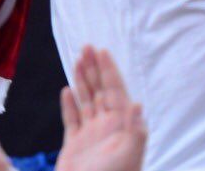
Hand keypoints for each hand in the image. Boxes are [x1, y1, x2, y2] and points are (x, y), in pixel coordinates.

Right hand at [57, 46, 147, 170]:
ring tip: (76, 60)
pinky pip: (71, 120)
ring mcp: (90, 137)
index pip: (115, 92)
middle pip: (100, 92)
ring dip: (82, 81)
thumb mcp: (129, 159)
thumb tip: (137, 103)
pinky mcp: (74, 147)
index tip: (101, 51)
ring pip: (86, 102)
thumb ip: (136, 132)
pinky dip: (69, 105)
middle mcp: (106, 129)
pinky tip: (66, 91)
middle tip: (85, 47)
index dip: (109, 71)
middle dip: (94, 69)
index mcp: (120, 128)